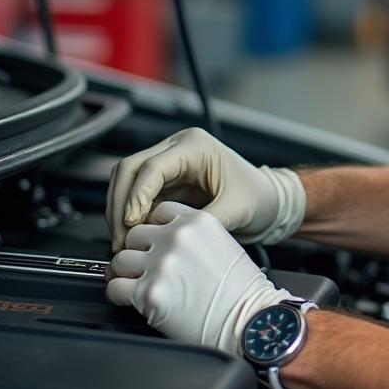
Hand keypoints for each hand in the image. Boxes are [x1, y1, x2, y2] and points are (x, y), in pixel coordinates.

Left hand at [105, 202, 289, 354]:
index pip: (158, 212)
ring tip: (138, 285)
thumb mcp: (225, 245)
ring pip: (119, 260)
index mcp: (197, 222)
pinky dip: (118, 295)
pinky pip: (114, 287)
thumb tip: (166, 243)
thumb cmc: (242, 291)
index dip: (155, 230)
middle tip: (146, 268)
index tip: (156, 243)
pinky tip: (131, 300)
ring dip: (126, 274)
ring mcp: (161, 265)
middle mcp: (176, 239)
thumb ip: (193, 237)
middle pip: (134, 235)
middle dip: (138, 252)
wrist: (248, 321)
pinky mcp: (149, 293)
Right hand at [106, 127, 305, 252]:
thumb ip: (204, 221)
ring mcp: (169, 164)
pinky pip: (137, 195)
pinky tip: (132, 238)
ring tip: (124, 242)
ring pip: (127, 181)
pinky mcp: (165, 182)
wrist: (268, 201)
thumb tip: (170, 239)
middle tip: (121, 239)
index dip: (136, 196)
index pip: (152, 167)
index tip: (131, 223)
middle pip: (130, 169)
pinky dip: (129, 216)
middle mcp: (177, 148)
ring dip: (120, 211)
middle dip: (120, 204)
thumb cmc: (258, 198)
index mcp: (195, 145)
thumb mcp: (236, 209)